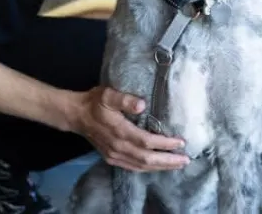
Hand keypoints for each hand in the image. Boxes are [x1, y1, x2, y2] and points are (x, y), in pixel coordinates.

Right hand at [69, 86, 190, 171]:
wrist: (76, 115)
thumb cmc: (94, 102)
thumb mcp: (107, 94)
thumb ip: (124, 99)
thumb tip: (142, 104)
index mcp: (120, 131)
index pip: (147, 142)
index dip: (165, 144)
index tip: (181, 142)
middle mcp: (118, 147)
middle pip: (147, 159)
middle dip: (168, 161)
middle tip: (185, 160)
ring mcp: (114, 155)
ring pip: (141, 166)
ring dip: (160, 167)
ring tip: (176, 165)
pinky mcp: (111, 158)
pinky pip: (133, 167)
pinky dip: (147, 169)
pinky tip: (156, 167)